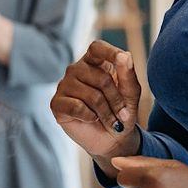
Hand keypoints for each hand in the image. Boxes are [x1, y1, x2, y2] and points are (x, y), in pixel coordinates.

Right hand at [51, 40, 140, 160]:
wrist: (112, 139)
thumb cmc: (121, 112)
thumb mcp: (130, 93)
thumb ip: (127, 74)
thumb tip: (125, 55)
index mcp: (94, 62)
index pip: (97, 48)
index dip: (109, 52)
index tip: (123, 59)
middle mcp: (77, 70)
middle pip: (100, 77)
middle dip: (116, 100)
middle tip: (123, 115)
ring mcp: (64, 85)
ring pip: (90, 95)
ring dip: (106, 112)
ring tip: (111, 121)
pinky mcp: (57, 103)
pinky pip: (76, 107)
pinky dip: (90, 117)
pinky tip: (92, 119)